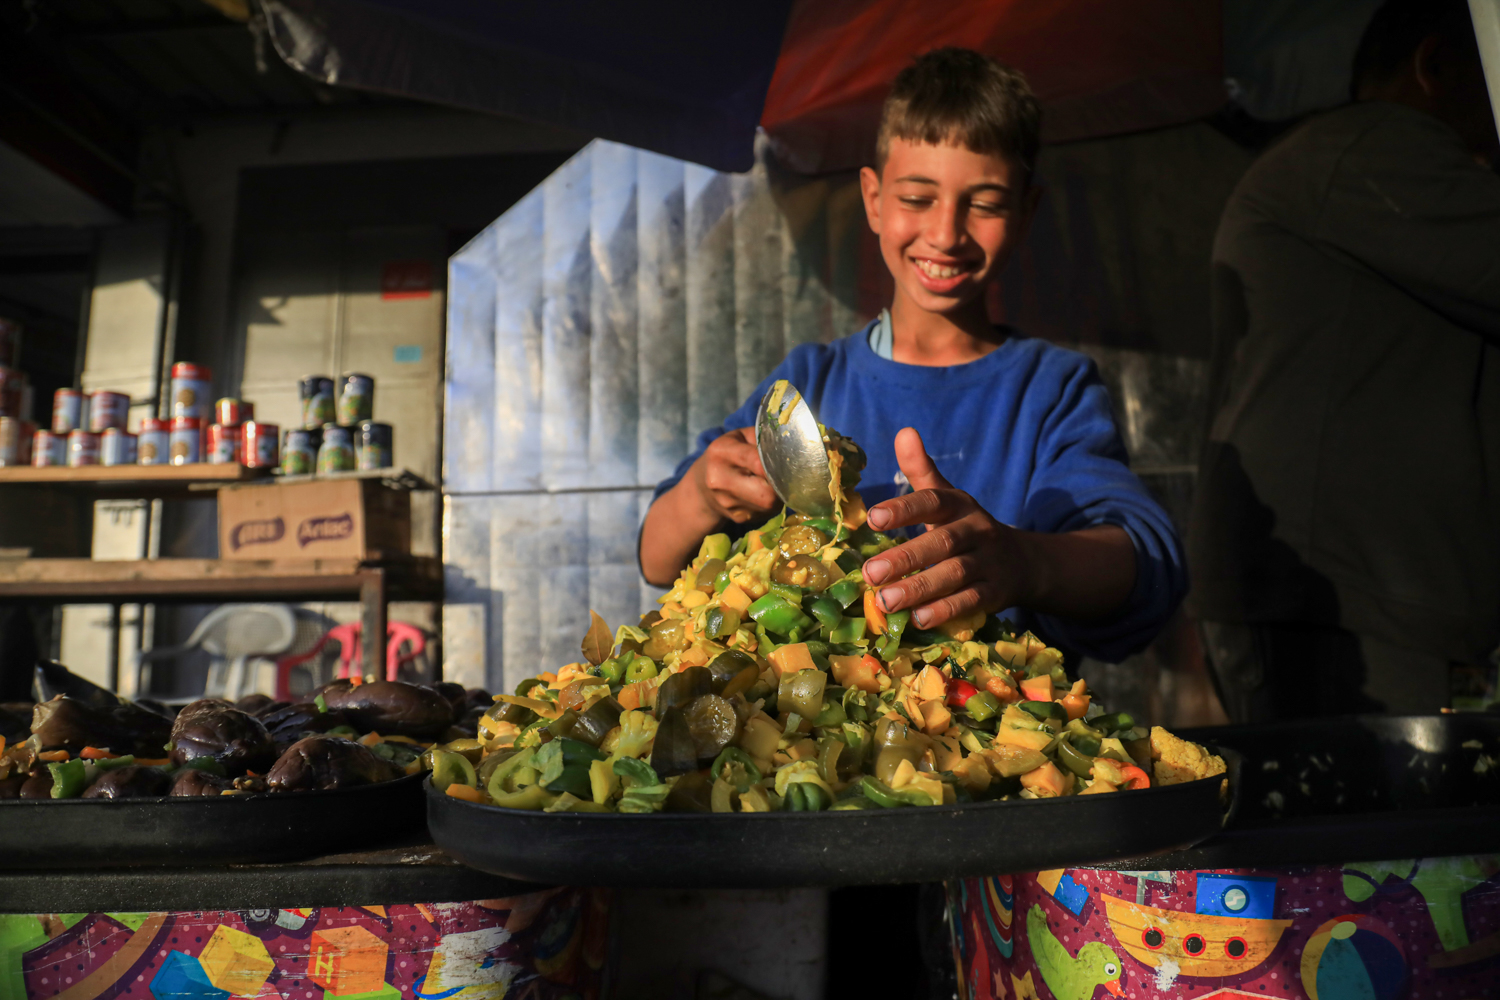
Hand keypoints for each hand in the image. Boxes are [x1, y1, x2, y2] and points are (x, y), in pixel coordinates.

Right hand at [690, 427, 778, 524]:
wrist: (703, 488)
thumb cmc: (728, 455)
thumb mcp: (740, 437)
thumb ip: (762, 439)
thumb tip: (792, 448)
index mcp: (721, 452)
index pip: (757, 462)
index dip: (778, 464)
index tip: (787, 461)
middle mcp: (720, 480)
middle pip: (766, 493)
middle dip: (780, 485)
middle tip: (783, 475)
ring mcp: (728, 503)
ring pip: (770, 505)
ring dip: (778, 495)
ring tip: (772, 482)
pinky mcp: (738, 518)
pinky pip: (767, 513)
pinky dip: (772, 503)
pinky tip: (763, 493)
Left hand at [860, 428, 1034, 628]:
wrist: (1024, 561)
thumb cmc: (967, 528)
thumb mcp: (948, 497)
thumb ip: (922, 470)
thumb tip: (904, 431)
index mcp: (959, 505)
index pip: (933, 502)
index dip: (905, 509)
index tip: (874, 519)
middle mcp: (976, 531)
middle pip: (942, 543)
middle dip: (906, 558)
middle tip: (870, 573)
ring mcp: (988, 563)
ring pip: (954, 575)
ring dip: (919, 589)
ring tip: (885, 601)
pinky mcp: (995, 593)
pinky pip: (970, 602)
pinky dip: (945, 611)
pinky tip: (918, 619)